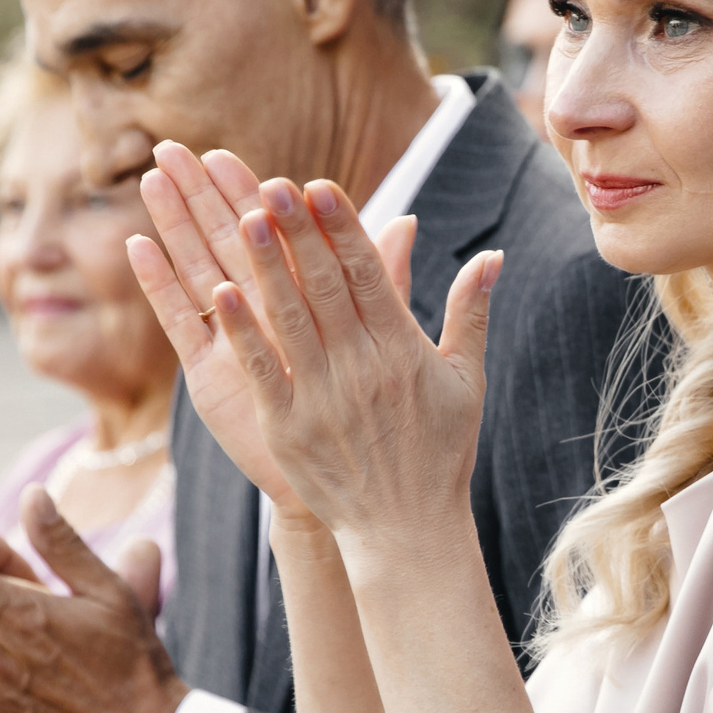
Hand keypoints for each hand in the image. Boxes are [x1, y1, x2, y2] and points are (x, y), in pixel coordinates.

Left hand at [176, 153, 497, 552]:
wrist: (407, 531)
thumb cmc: (439, 454)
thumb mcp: (465, 380)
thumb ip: (470, 311)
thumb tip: (494, 254)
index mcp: (404, 352)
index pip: (371, 276)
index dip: (343, 228)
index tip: (319, 185)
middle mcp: (364, 369)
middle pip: (326, 287)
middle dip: (298, 232)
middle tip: (267, 181)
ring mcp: (324, 398)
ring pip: (290, 319)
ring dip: (265, 266)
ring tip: (239, 216)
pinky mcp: (289, 427)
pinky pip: (262, 371)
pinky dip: (243, 331)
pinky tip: (219, 291)